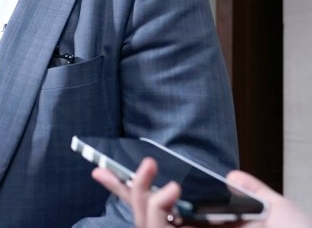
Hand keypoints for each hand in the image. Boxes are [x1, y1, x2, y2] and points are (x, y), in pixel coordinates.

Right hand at [92, 158, 311, 227]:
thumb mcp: (280, 215)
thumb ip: (255, 194)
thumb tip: (232, 177)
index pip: (162, 211)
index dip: (133, 190)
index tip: (105, 169)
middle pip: (144, 216)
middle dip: (126, 188)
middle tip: (131, 163)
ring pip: (144, 223)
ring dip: (140, 194)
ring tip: (151, 169)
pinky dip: (156, 211)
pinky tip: (169, 192)